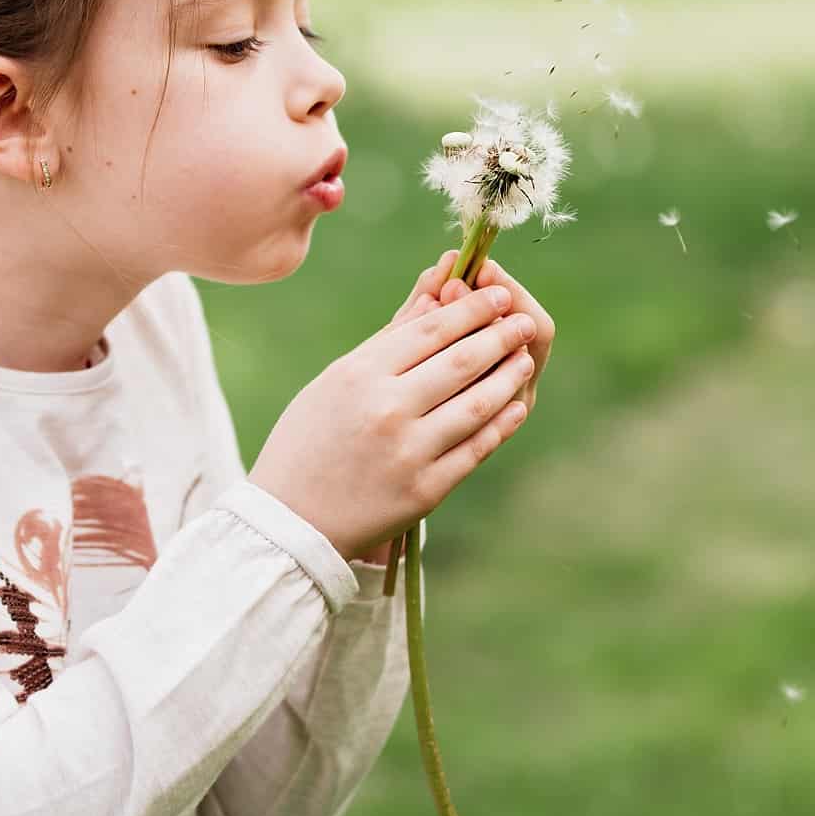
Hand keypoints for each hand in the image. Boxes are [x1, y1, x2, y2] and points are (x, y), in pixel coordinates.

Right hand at [248, 257, 536, 563]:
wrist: (290, 520)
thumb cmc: (308, 439)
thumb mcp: (336, 379)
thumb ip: (389, 340)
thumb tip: (436, 297)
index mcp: (359, 374)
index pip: (432, 329)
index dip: (473, 309)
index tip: (498, 295)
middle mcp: (387, 409)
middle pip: (461, 361)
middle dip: (501, 336)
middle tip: (524, 321)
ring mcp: (409, 452)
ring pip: (477, 404)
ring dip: (508, 377)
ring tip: (524, 358)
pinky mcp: (425, 490)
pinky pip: (476, 449)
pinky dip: (501, 424)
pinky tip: (514, 406)